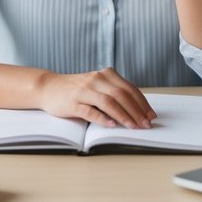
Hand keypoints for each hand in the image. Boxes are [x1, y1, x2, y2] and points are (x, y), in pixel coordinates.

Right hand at [36, 67, 155, 128]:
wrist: (49, 87)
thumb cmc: (77, 90)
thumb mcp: (98, 86)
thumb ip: (115, 94)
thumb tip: (138, 111)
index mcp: (106, 75)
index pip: (129, 89)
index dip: (142, 103)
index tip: (151, 116)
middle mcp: (96, 80)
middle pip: (121, 95)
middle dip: (136, 111)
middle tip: (146, 124)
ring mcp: (84, 90)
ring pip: (108, 102)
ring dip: (123, 115)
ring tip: (133, 126)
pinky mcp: (73, 102)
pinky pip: (90, 110)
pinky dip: (102, 118)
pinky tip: (111, 125)